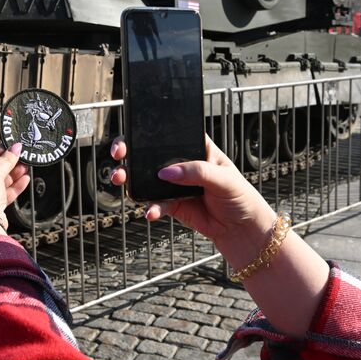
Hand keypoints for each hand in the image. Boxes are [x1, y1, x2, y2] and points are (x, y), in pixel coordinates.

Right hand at [110, 135, 276, 268]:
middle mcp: (182, 164)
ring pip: (146, 179)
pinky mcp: (172, 204)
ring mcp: (174, 184)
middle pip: (150, 154)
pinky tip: (150, 212)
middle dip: (130, 153)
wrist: (241, 229)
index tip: (134, 133)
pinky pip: (154, 203)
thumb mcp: (223, 178)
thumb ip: (197, 172)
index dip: (150, 131)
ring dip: (131, 179)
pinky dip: (150, 207)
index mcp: (196, 148)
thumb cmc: (239, 196)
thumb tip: (167, 172)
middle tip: (119, 154)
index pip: (171, 134)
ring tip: (122, 181)